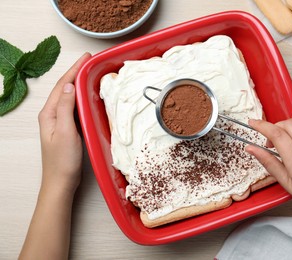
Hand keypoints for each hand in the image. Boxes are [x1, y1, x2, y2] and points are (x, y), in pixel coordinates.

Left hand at [38, 53, 90, 194]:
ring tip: (92, 74)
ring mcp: (60, 122)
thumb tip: (69, 85)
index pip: (62, 85)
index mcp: (49, 113)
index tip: (86, 58)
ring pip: (70, 97)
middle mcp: (53, 115)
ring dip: (80, 84)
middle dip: (77, 73)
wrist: (61, 182)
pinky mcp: (67, 129)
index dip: (74, 70)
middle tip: (91, 62)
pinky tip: (89, 96)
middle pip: (65, 88)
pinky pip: (74, 108)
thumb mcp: (65, 131)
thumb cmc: (63, 160)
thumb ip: (65, 107)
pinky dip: (82, 98)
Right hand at [246, 116, 291, 224]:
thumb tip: (251, 148)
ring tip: (290, 141)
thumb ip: (269, 164)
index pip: (278, 135)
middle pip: (289, 124)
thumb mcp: (288, 185)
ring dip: (291, 127)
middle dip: (276, 127)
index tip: (253, 123)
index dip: (262, 126)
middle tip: (273, 142)